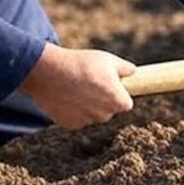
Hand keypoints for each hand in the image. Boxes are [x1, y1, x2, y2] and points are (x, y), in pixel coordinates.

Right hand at [19, 43, 135, 129]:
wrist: (49, 72)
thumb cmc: (82, 64)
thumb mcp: (108, 60)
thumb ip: (126, 68)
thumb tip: (133, 72)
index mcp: (118, 100)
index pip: (126, 104)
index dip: (119, 93)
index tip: (111, 85)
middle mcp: (104, 115)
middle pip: (110, 110)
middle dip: (104, 99)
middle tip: (92, 83)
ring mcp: (87, 121)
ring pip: (93, 115)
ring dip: (89, 105)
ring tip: (78, 87)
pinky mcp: (71, 124)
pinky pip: (78, 118)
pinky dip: (74, 110)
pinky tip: (67, 95)